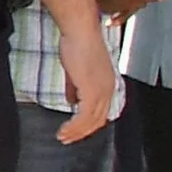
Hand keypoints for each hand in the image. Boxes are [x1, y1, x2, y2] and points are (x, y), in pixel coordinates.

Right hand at [56, 17, 117, 143]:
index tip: (74, 131)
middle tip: (66, 139)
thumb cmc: (78, 44)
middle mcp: (109, 90)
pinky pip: (83, 116)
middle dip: (81, 133)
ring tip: (62, 137)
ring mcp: (101, 91)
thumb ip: (74, 87)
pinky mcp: (91, 91)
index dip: (88, 124)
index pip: (101, 112)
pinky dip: (74, 126)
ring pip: (91, 121)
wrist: (80, 32)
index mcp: (107, 84)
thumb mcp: (76, 70)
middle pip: (98, 120)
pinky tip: (64, 129)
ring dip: (76, 132)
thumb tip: (71, 101)